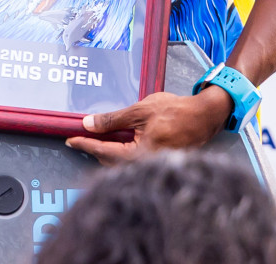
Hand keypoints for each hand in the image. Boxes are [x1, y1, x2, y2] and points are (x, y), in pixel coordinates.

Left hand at [64, 88, 233, 162]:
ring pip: (122, 163)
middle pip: (111, 161)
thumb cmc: (176, 111)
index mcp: (141, 153)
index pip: (105, 150)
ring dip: (106, 152)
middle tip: (78, 139)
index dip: (85, 144)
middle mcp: (146, 164)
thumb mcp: (141, 110)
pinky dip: (120, 153)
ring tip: (94, 140)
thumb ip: (113, 119)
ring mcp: (153, 165)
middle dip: (94, 150)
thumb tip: (89, 123)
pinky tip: (116, 142)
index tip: (70, 140)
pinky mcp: (158, 161)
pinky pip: (133, 161)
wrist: (204, 116)